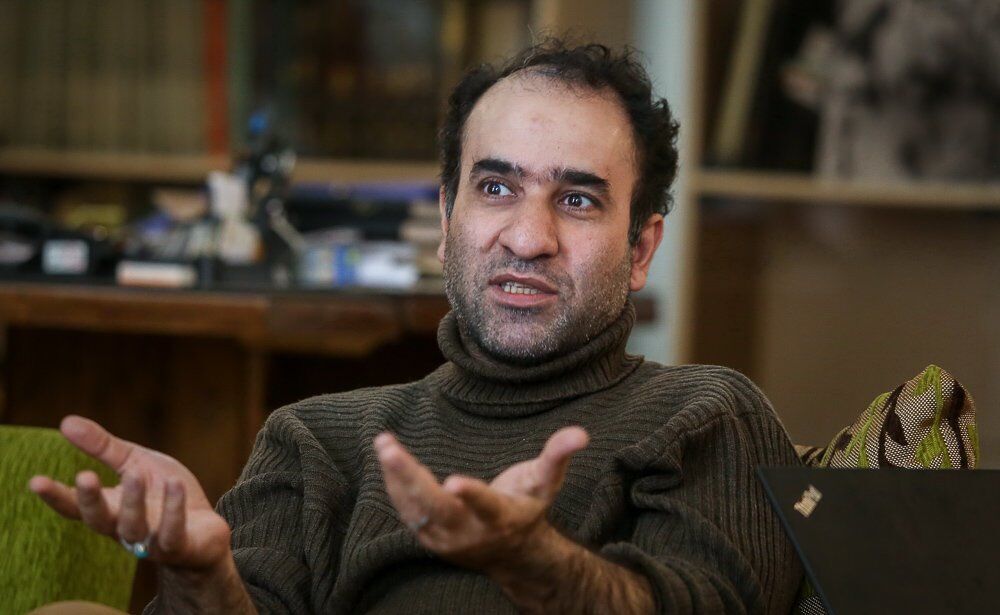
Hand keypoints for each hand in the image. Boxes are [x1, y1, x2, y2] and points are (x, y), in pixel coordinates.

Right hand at [29, 415, 231, 571]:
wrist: (205, 529)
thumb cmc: (163, 495)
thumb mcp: (135, 463)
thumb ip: (103, 447)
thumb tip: (66, 422)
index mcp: (109, 508)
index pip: (75, 507)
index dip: (55, 496)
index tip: (36, 481)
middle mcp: (124, 528)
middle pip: (99, 520)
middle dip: (90, 500)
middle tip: (84, 476)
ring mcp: (150, 542)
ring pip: (133, 527)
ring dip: (133, 501)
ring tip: (137, 473)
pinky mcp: (179, 548)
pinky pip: (172, 533)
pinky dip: (173, 510)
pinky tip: (175, 485)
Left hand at [374, 426, 588, 574]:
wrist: (510, 554)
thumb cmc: (526, 508)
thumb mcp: (545, 483)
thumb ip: (558, 456)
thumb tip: (581, 433)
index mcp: (500, 517)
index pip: (484, 506)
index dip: (470, 494)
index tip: (452, 480)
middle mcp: (469, 531)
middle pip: (435, 508)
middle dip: (410, 478)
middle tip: (390, 448)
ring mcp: (445, 537)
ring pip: (415, 509)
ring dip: (396, 477)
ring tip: (385, 443)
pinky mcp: (428, 537)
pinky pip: (407, 511)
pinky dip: (395, 485)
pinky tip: (387, 458)